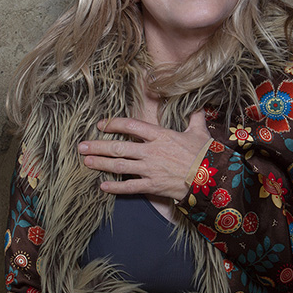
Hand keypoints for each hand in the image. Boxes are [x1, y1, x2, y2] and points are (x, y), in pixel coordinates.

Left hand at [78, 111, 210, 200]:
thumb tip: (199, 105)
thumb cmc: (206, 154)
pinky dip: (115, 187)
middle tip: (81, 146)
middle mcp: (151, 151)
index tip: (101, 125)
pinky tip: (102, 186)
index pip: (131, 125)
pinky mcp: (152, 185)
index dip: (114, 124)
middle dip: (98, 146)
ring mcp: (150, 169)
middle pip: (118, 147)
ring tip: (86, 161)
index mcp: (160, 135)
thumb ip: (195, 117)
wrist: (211, 179)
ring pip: (119, 166)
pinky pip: (129, 187)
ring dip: (101, 164)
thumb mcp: (200, 132)